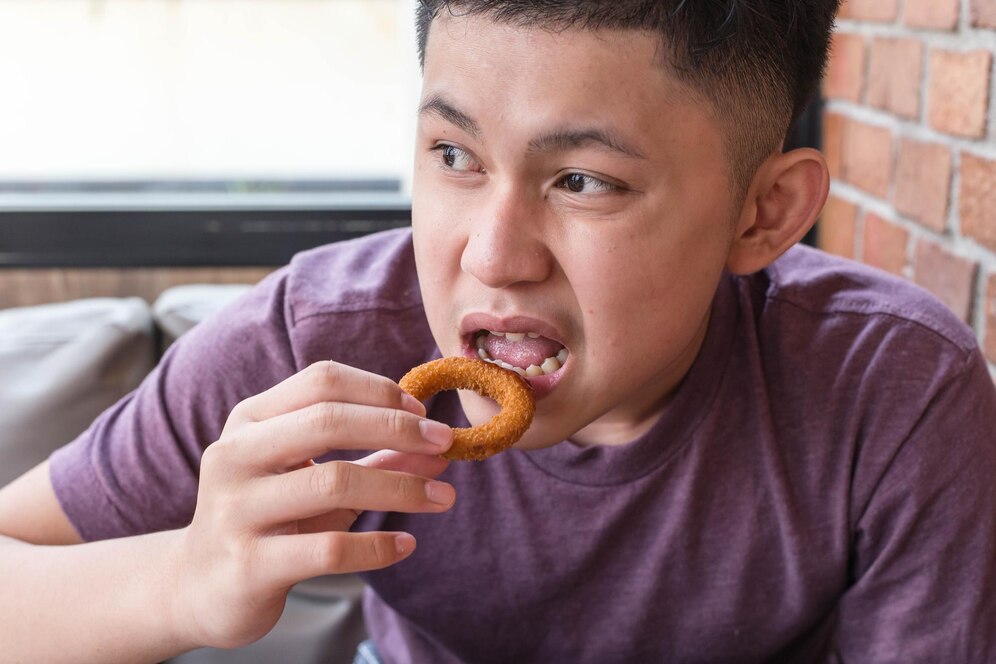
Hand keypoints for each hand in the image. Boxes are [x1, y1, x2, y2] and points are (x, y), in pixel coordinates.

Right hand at [170, 361, 453, 649]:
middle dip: (397, 428)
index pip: (321, 380)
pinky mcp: (249, 564)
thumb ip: (374, 460)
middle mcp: (235, 455)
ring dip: (401, 487)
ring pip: (334, 483)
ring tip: (443, 498)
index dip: (379, 390)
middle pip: (328, 420)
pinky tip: (406, 546)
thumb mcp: (315, 479)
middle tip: (445, 443)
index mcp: (250, 421)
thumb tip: (439, 451)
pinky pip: (329, 549)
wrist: (198, 587)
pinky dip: (378, 546)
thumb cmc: (268, 518)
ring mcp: (236, 510)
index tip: (424, 411)